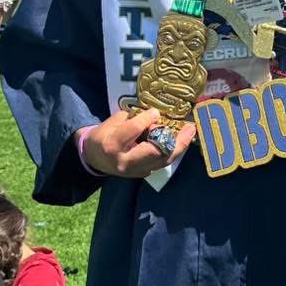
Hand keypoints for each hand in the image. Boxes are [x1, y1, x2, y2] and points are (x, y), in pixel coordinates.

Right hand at [80, 109, 196, 177]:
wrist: (95, 158)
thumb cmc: (104, 135)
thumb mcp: (112, 122)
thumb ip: (133, 118)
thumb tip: (155, 115)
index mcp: (113, 144)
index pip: (134, 130)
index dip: (147, 118)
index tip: (156, 111)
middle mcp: (125, 161)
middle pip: (155, 151)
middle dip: (174, 139)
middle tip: (189, 126)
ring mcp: (135, 171)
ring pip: (163, 160)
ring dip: (179, 146)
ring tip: (190, 132)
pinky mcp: (142, 174)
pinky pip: (161, 163)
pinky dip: (172, 151)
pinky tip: (181, 140)